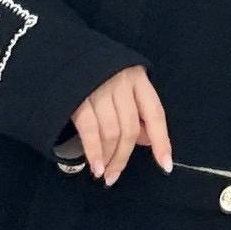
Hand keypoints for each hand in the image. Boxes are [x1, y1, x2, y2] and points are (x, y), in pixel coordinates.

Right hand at [71, 64, 171, 185]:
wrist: (65, 53)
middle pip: (129, 128)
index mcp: (138, 78)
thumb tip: (148, 142)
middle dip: (124, 156)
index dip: (161, 141)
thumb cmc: (101, 74)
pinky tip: (96, 166)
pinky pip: (90, 130)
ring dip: (109, 158)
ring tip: (105, 173)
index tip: (165, 165)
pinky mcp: (78, 97)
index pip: (155, 113)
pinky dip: (94, 152)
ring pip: (111, 132)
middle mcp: (122, 83)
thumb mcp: (125, 85)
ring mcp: (99, 88)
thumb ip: (137, 111)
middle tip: (115, 175)